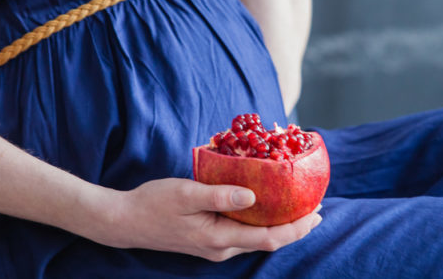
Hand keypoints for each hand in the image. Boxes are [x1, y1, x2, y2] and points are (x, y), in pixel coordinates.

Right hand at [85, 178, 321, 261]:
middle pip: (268, 241)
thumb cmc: (153, 203)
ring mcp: (215, 247)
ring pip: (257, 238)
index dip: (297, 227)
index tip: (317, 211)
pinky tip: (265, 206)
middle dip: (296, 226)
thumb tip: (253, 196)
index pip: (269, 238)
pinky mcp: (209, 240)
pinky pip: (244, 234)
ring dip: (280, 224)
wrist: (125, 221)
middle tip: (317, 206)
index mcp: (219, 238)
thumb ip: (220, 195)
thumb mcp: (186, 193)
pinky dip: (261, 222)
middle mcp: (221, 248)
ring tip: (298, 205)